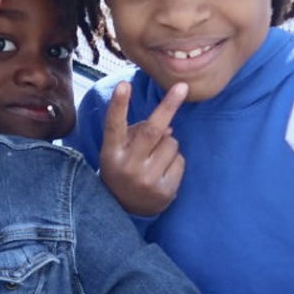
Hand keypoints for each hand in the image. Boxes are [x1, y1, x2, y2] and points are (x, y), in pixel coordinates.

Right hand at [99, 81, 187, 216]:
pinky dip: (175, 160)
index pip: (114, 125)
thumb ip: (137, 133)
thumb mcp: (119, 150)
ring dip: (169, 142)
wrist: (125, 209)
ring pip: (171, 143)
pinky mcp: (165, 191)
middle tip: (182, 87)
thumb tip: (168, 126)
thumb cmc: (122, 168)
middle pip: (152, 130)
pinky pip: (180, 160)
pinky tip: (163, 171)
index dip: (119, 104)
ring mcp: (147, 180)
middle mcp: (127, 166)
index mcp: (112, 152)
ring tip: (156, 157)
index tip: (124, 84)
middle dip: (168, 106)